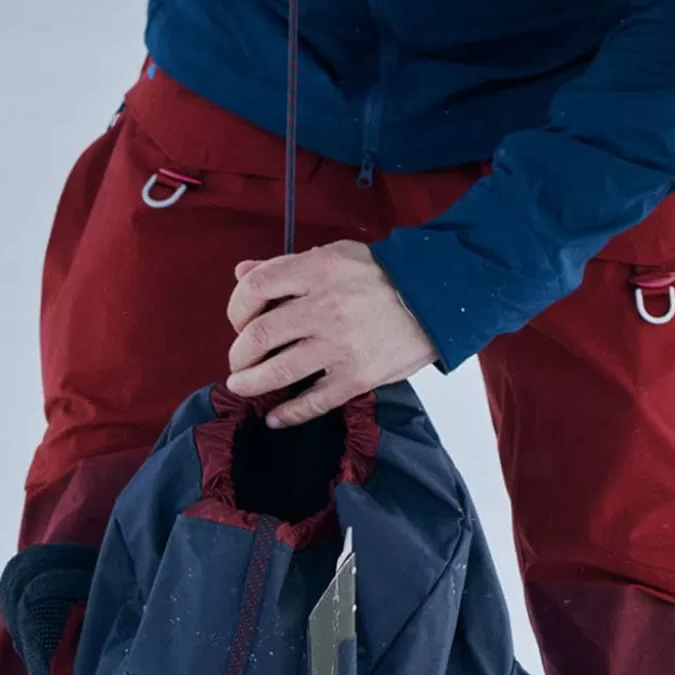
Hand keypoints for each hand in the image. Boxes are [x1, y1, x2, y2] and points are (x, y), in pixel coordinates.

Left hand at [226, 241, 437, 428]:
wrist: (438, 298)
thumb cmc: (384, 275)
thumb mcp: (335, 256)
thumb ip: (287, 265)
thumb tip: (242, 272)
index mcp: (317, 272)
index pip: (256, 287)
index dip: (236, 306)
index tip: (239, 320)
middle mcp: (324, 309)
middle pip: (260, 335)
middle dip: (239, 353)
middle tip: (238, 360)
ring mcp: (340, 346)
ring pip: (279, 371)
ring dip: (251, 383)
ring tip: (241, 385)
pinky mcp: (357, 377)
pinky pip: (314, 402)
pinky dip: (289, 414)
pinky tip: (275, 418)